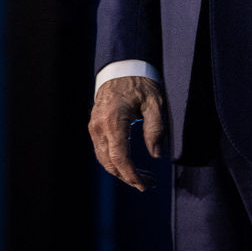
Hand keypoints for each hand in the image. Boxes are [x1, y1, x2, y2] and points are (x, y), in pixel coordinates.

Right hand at [88, 75, 164, 190]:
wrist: (121, 65)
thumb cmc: (140, 81)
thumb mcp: (154, 101)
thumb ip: (155, 128)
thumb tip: (157, 155)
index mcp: (114, 120)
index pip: (120, 158)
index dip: (132, 175)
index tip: (145, 185)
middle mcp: (100, 126)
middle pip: (110, 163)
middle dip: (128, 177)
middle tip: (149, 183)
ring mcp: (94, 126)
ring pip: (104, 159)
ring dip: (121, 172)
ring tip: (142, 176)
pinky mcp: (95, 125)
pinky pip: (102, 150)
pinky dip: (114, 161)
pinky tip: (129, 164)